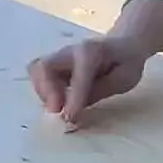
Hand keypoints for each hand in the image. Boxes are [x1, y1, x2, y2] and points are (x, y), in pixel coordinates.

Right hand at [28, 36, 148, 125]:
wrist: (123, 44)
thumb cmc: (125, 63)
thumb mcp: (125, 78)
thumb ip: (100, 92)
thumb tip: (74, 112)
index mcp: (92, 51)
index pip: (78, 73)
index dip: (74, 96)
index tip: (70, 118)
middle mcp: (70, 51)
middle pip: (43, 66)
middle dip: (46, 91)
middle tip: (56, 110)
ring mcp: (59, 58)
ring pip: (36, 72)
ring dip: (43, 94)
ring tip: (58, 108)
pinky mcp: (54, 66)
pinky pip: (39, 78)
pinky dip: (44, 93)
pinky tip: (59, 103)